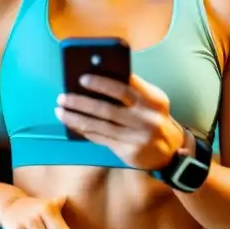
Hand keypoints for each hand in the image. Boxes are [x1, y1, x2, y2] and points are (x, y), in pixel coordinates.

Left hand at [55, 73, 185, 170]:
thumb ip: (132, 90)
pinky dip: (84, 130)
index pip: (124, 88)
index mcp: (153, 100)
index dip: (101, 83)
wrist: (169, 150)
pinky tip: (72, 123)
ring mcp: (136, 137)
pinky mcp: (127, 151)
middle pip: (107, 109)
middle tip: (63, 96)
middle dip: (81, 102)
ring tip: (60, 110)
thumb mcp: (152, 101)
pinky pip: (100, 138)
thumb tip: (98, 77)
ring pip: (100, 126)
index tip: (82, 78)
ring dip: (76, 118)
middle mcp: (146, 119)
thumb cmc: (153, 117)